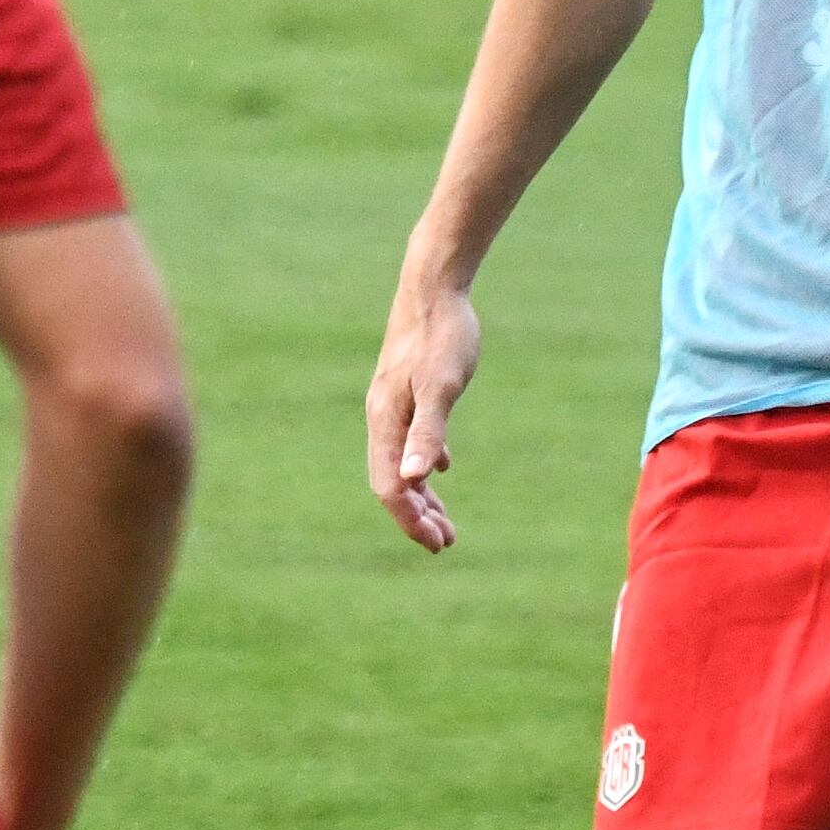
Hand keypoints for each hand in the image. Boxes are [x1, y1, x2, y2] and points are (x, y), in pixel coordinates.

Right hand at [363, 264, 485, 553]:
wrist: (434, 287)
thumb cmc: (441, 336)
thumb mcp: (442, 387)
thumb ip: (428, 432)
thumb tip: (414, 480)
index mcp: (386, 421)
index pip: (389, 487)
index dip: (410, 519)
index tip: (438, 543)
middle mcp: (383, 417)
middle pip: (393, 481)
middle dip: (417, 516)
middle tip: (446, 543)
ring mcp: (394, 404)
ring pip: (402, 462)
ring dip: (423, 495)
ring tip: (445, 522)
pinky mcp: (409, 391)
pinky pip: (411, 439)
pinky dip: (425, 462)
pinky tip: (441, 468)